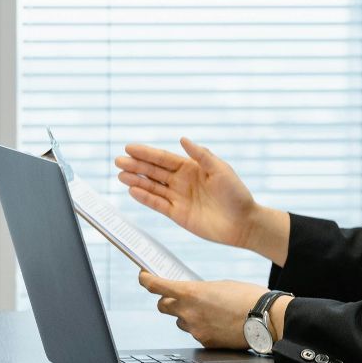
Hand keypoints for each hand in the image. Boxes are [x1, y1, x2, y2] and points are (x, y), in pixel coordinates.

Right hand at [116, 138, 285, 261]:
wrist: (243, 223)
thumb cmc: (236, 194)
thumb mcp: (220, 170)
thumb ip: (201, 155)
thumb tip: (182, 139)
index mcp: (191, 167)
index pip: (163, 158)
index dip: (146, 153)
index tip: (129, 147)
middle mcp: (182, 181)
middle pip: (154, 171)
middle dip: (136, 165)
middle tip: (118, 161)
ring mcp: (178, 197)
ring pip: (152, 187)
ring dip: (136, 181)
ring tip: (120, 175)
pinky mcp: (178, 214)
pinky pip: (157, 204)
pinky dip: (145, 198)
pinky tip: (132, 191)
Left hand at [140, 270, 269, 349]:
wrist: (266, 319)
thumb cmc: (246, 297)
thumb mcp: (219, 285)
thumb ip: (199, 291)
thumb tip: (191, 296)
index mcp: (190, 292)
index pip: (155, 286)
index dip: (145, 279)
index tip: (143, 276)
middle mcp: (187, 312)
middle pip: (162, 306)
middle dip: (167, 301)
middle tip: (178, 297)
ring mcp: (195, 329)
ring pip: (180, 321)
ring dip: (187, 315)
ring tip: (209, 312)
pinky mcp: (205, 342)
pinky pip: (196, 333)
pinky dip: (202, 328)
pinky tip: (218, 323)